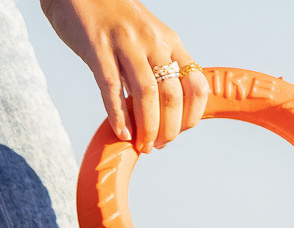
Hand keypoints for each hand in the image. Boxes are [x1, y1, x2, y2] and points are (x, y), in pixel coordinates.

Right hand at [40, 0, 208, 151]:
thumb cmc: (112, 17)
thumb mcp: (147, 36)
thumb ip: (157, 65)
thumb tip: (165, 107)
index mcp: (169, 40)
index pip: (196, 84)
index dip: (192, 115)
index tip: (181, 130)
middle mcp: (152, 41)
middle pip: (172, 95)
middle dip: (169, 129)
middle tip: (158, 144)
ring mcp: (125, 44)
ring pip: (146, 95)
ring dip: (147, 127)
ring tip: (143, 145)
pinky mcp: (97, 49)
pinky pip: (112, 89)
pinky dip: (119, 116)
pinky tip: (122, 133)